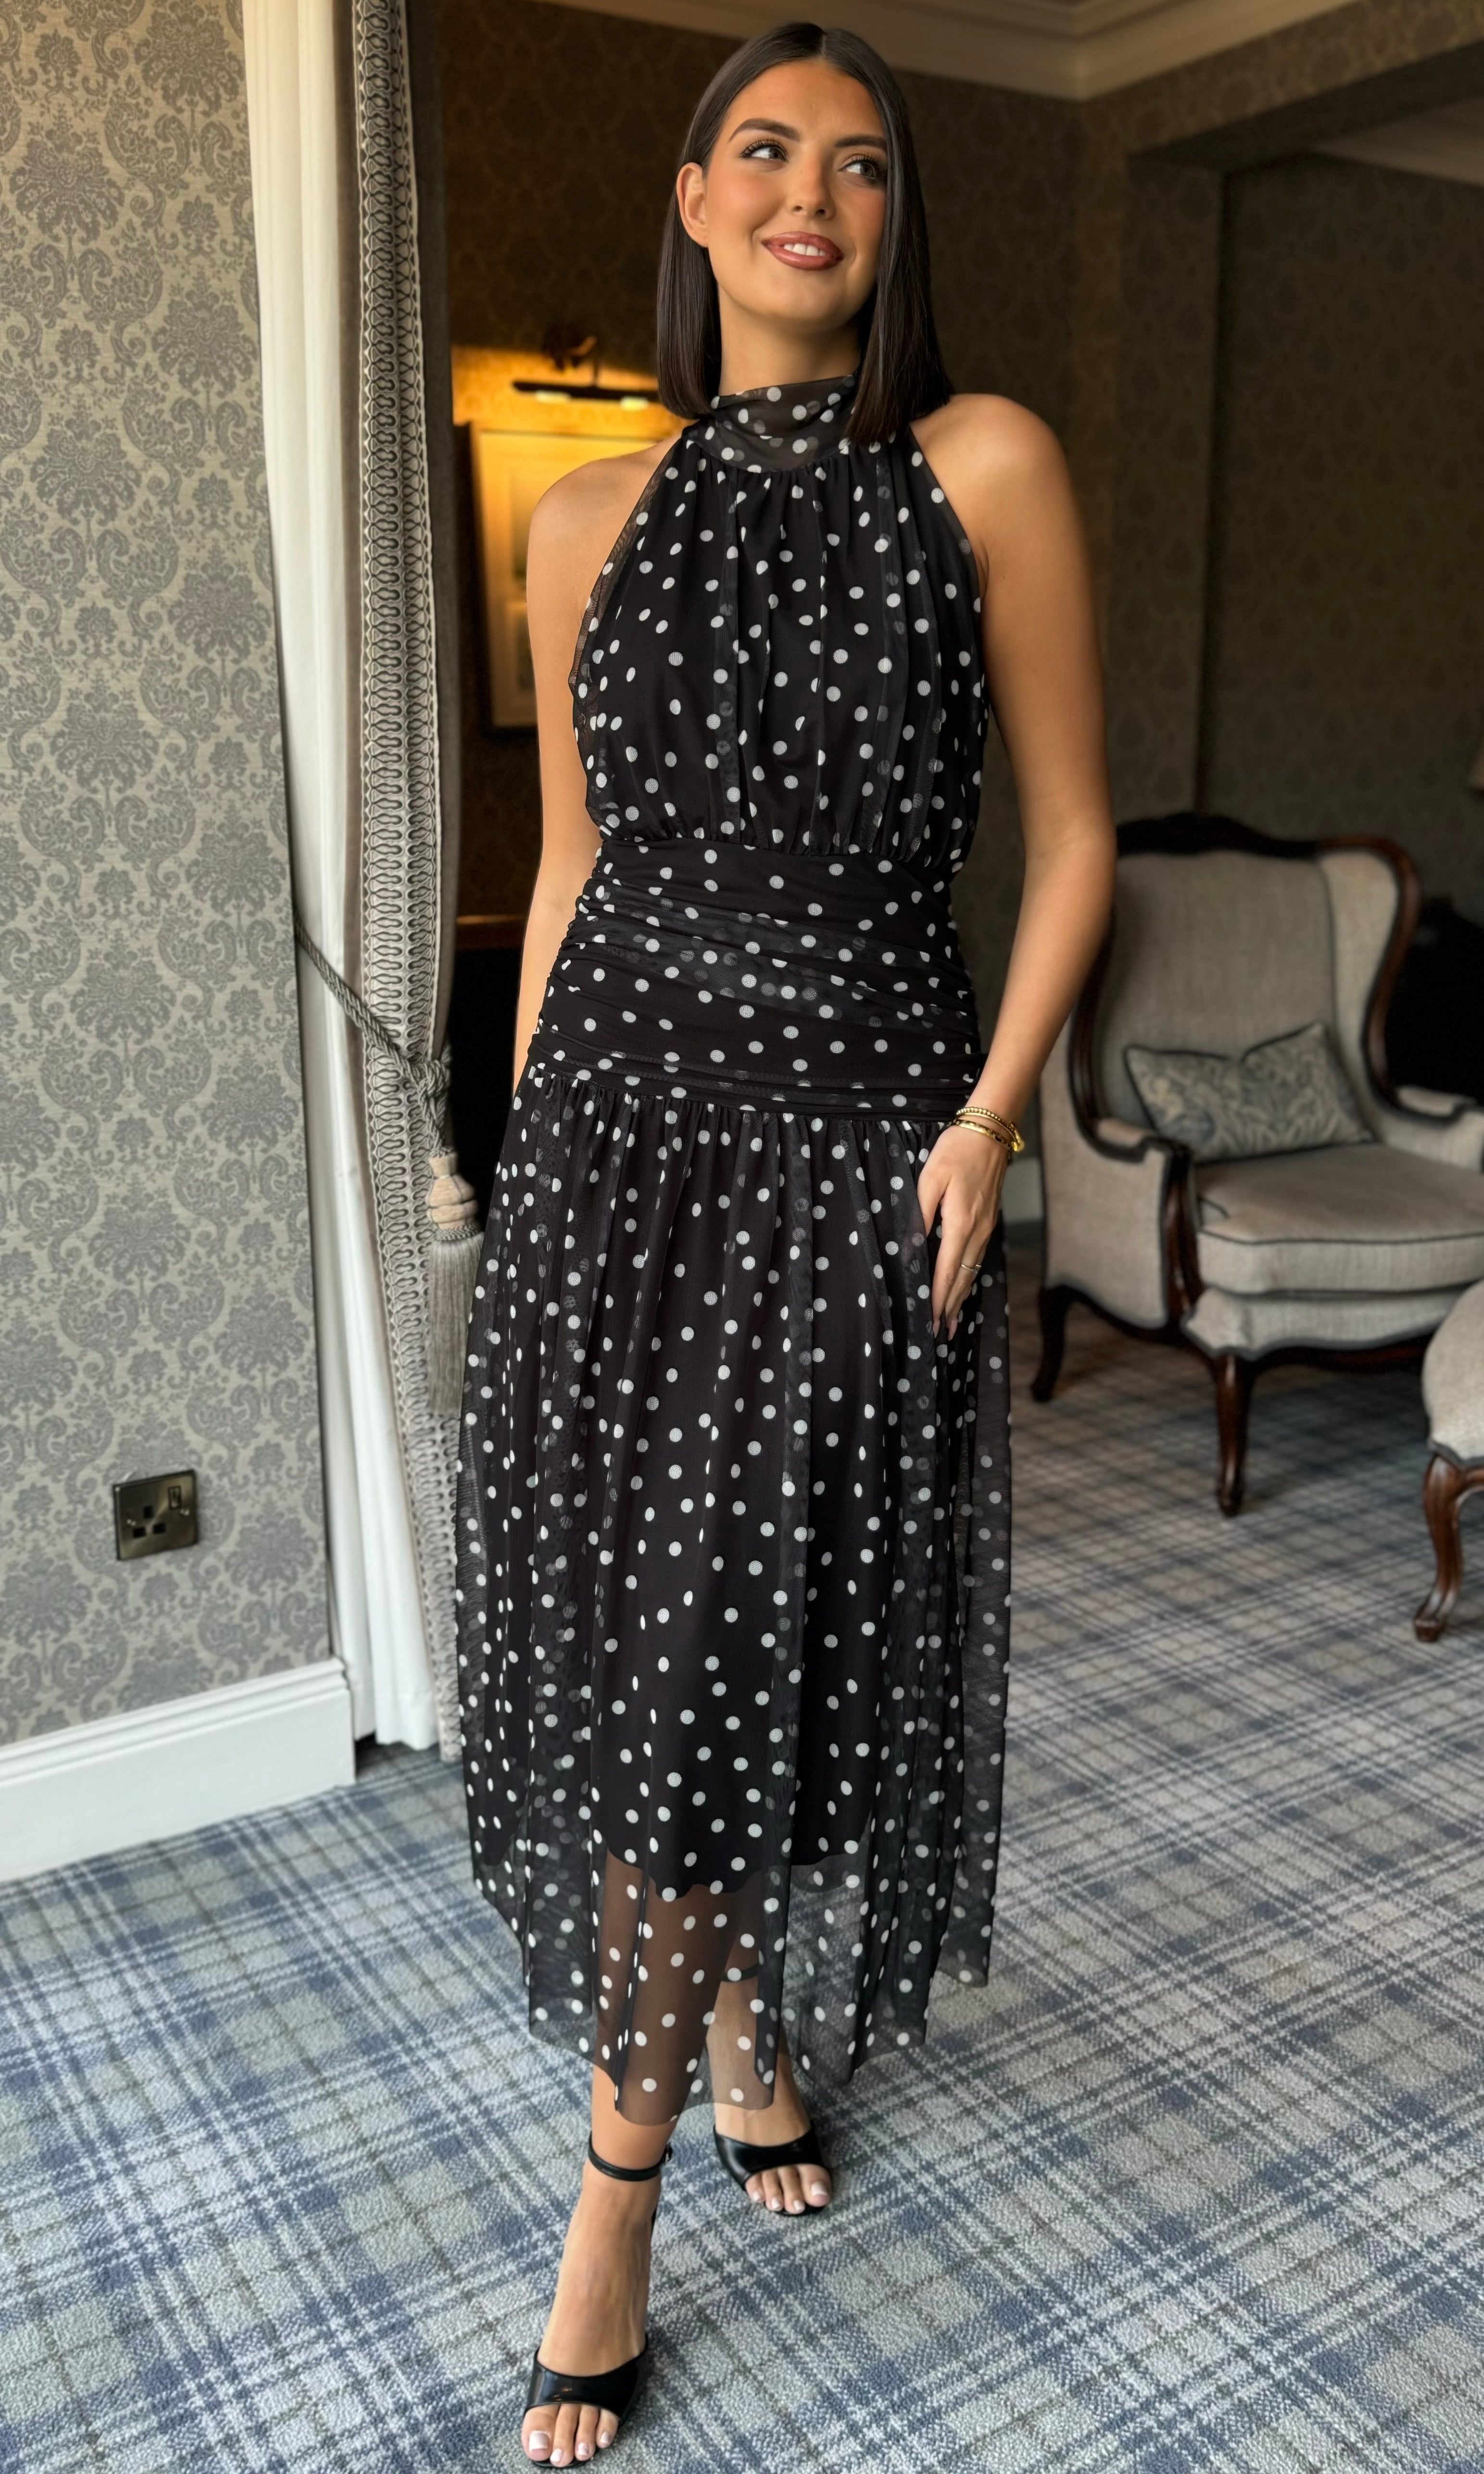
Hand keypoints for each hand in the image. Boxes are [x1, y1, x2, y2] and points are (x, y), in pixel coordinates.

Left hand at [917, 1123, 1007, 1339]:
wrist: (990, 1130)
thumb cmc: (956, 1150)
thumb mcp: (929, 1180)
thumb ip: (919, 1216)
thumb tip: (910, 1249)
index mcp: (960, 1222)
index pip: (946, 1270)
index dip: (938, 1298)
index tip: (931, 1320)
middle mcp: (977, 1230)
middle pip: (963, 1277)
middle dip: (951, 1306)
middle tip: (941, 1332)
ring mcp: (986, 1226)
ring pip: (972, 1269)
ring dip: (961, 1295)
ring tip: (952, 1319)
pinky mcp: (989, 1220)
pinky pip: (977, 1256)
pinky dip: (968, 1276)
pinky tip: (963, 1284)